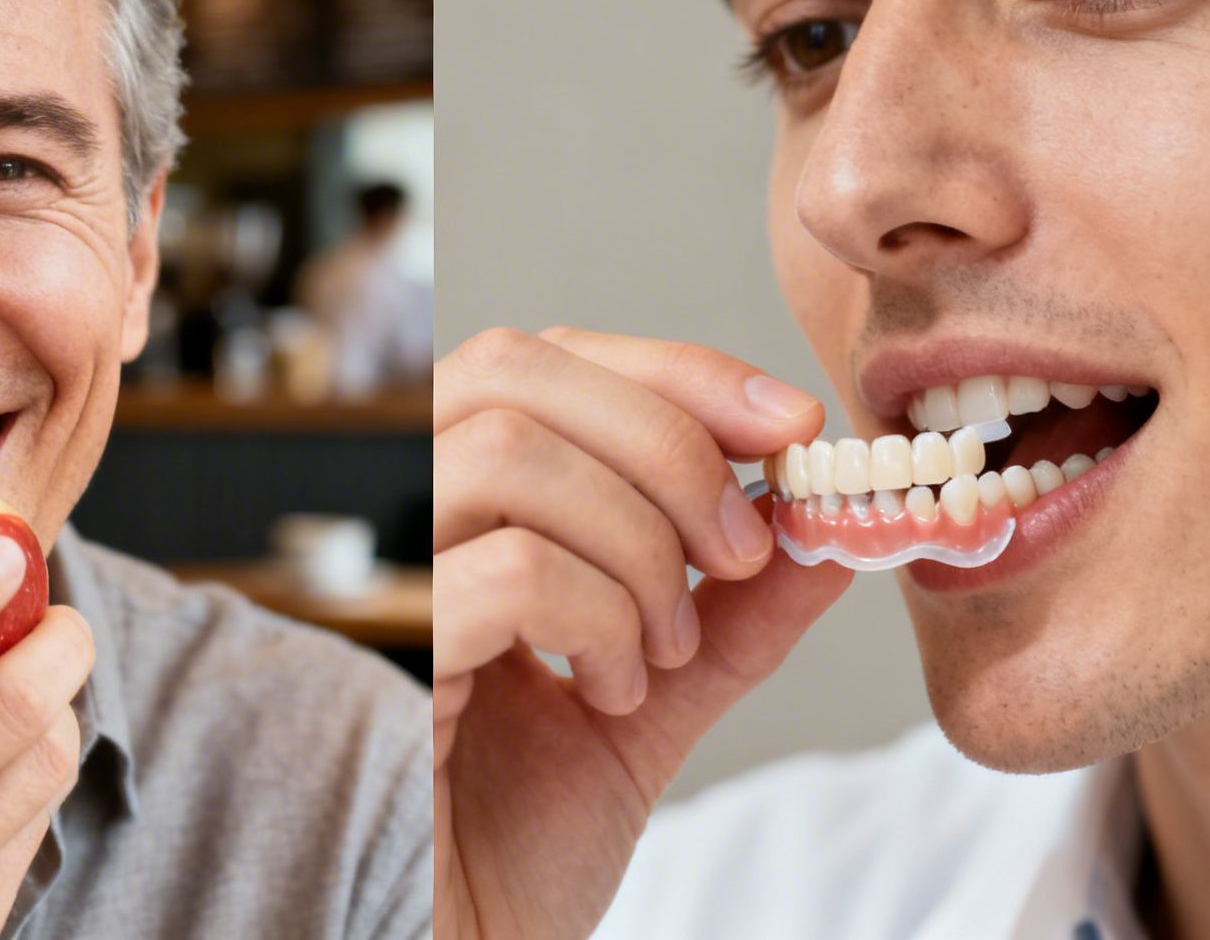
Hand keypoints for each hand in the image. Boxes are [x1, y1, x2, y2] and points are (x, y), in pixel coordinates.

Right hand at [433, 328, 851, 939]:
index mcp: (459, 520)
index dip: (671, 371)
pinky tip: (615, 690)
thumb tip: (823, 523)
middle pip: (512, 368)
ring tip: (668, 642)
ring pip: (507, 450)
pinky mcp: (391, 665)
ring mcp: (385, 590)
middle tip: (741, 545)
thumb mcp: (652, 706)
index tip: (786, 424)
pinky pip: (506, 569)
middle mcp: (404, 531)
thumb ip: (728, 617)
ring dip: (636, 536)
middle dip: (664, 432)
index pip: (543, 363)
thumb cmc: (514, 847)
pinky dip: (600, 612)